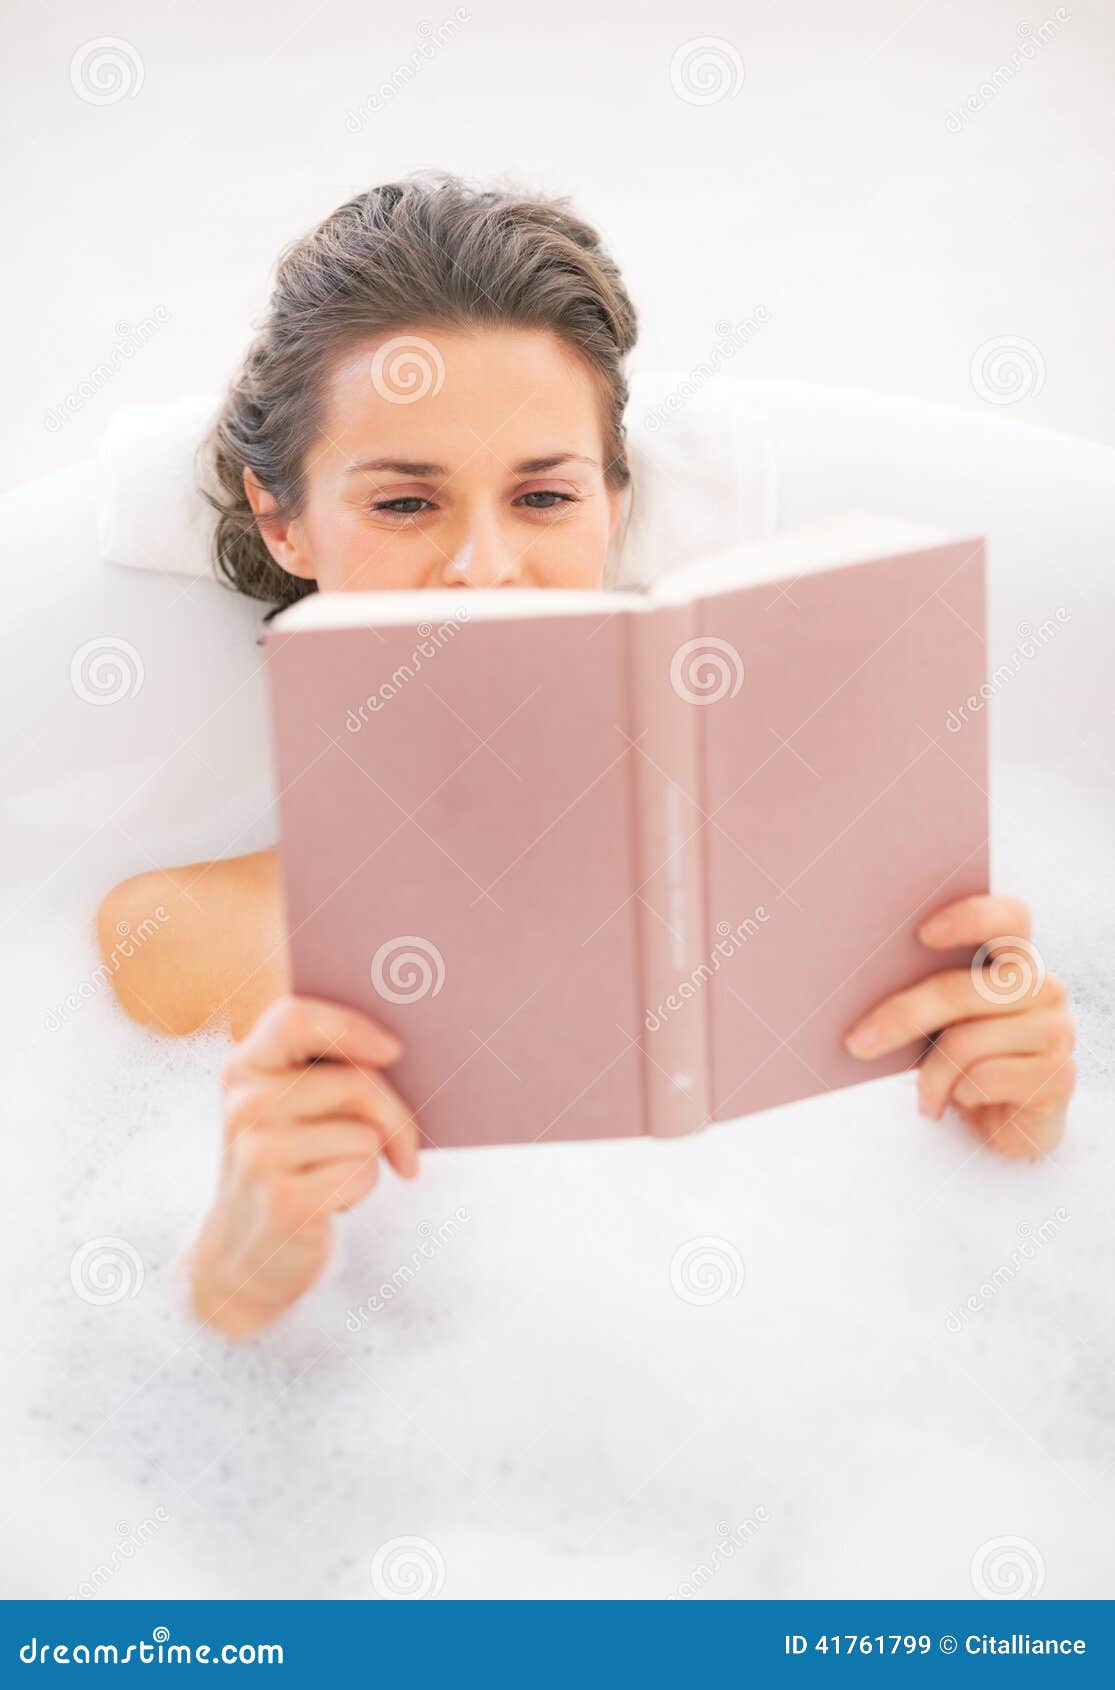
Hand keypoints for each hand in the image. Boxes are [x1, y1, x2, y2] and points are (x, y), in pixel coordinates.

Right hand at [190, 994, 418, 1335]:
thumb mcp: (292, 1108)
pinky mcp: (282, 1199)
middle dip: (394, 1115)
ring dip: (370, 1160)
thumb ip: (329, 1070)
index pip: (293, 1018)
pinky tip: (330, 1202)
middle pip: (356, 1082)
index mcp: (244, 1067)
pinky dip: (362, 1189)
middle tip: (404, 1144)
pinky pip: (362, 1174)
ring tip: (334, 1174)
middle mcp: (244, 1105)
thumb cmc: (290, 1164)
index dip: (350, 1027)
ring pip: (366, 1134)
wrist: (244, 1253)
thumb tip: (400, 1051)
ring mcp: (258, 1153)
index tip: (393, 1050)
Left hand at [844, 894, 1074, 1160]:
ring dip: (932, 1077)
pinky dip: (961, 1095)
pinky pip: (986, 1079)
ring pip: (966, 1042)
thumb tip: (855, 984)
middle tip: (857, 1043)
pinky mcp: (1059, 1076)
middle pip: (960, 990)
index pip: (1008, 917)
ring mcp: (1057, 1029)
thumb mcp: (940, 1021)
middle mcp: (1042, 986)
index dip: (969, 918)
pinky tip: (961, 1102)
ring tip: (924, 1098)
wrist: (1005, 1123)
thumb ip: (922, 988)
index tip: (921, 934)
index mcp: (1014, 959)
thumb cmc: (962, 1060)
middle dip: (902, 1017)